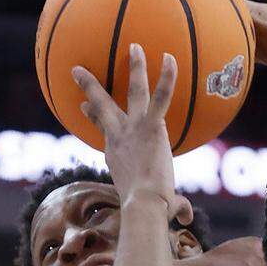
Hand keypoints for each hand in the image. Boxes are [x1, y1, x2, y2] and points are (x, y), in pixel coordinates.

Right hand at [72, 45, 190, 222]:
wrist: (143, 204)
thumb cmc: (148, 209)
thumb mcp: (160, 204)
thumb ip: (177, 206)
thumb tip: (188, 218)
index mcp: (115, 152)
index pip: (102, 128)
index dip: (93, 116)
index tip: (84, 107)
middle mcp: (120, 136)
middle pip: (102, 106)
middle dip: (90, 87)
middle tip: (77, 70)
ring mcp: (135, 128)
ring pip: (134, 91)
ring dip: (136, 67)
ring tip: (135, 47)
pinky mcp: (151, 126)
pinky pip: (160, 96)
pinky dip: (166, 77)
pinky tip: (171, 58)